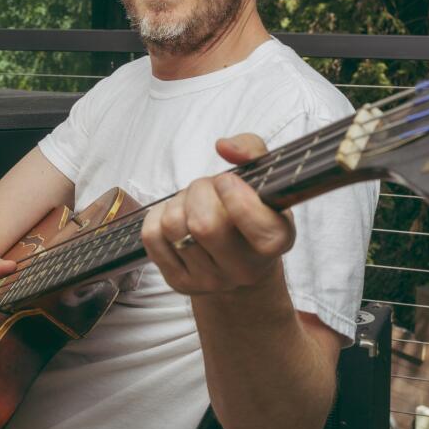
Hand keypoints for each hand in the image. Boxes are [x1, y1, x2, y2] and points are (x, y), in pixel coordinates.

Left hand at [141, 133, 293, 295]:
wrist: (240, 259)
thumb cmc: (252, 209)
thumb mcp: (264, 178)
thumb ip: (252, 150)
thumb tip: (224, 146)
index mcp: (277, 241)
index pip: (255, 225)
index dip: (234, 194)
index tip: (228, 181)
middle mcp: (246, 269)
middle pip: (204, 226)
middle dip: (199, 191)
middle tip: (207, 187)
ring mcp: (211, 281)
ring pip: (175, 228)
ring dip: (178, 202)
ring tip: (192, 201)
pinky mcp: (180, 283)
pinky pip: (152, 238)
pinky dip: (157, 216)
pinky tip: (176, 215)